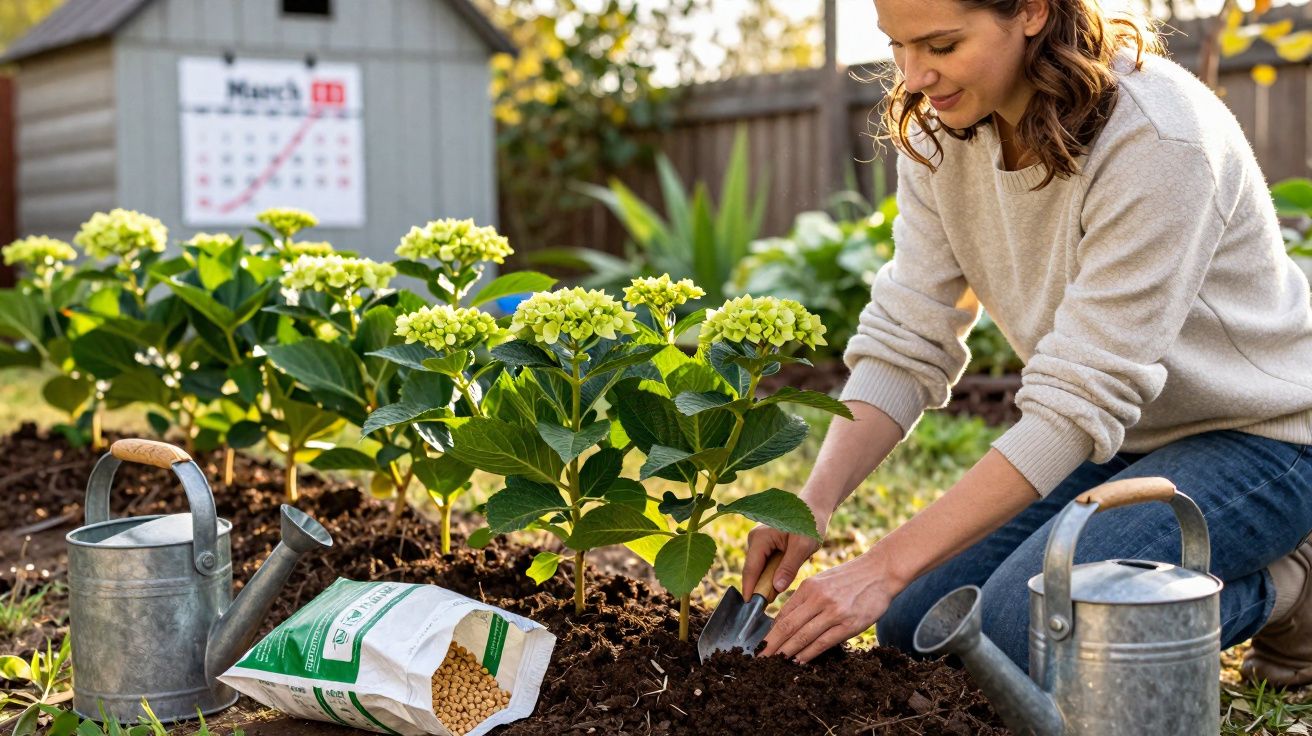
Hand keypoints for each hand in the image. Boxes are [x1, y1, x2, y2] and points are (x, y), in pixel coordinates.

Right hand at [741, 497, 828, 598]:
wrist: (815, 508)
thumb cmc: (809, 523)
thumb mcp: (803, 546)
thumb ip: (789, 567)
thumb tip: (775, 588)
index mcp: (759, 538)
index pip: (750, 570)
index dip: (750, 590)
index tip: (750, 609)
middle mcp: (755, 540)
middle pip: (754, 572)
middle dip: (761, 588)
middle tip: (770, 607)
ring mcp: (759, 543)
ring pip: (760, 570)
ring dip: (769, 582)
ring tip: (779, 595)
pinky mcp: (766, 546)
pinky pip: (766, 565)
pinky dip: (773, 575)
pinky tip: (782, 581)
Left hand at [758, 551, 900, 663]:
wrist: (880, 571)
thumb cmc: (850, 578)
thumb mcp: (822, 581)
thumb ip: (806, 598)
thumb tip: (787, 619)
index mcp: (809, 587)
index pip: (783, 613)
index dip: (771, 631)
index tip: (762, 644)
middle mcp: (818, 599)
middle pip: (788, 626)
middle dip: (772, 644)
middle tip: (760, 657)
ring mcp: (834, 612)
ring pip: (803, 636)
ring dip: (787, 652)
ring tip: (776, 662)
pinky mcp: (849, 625)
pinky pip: (823, 643)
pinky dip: (808, 654)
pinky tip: (799, 660)